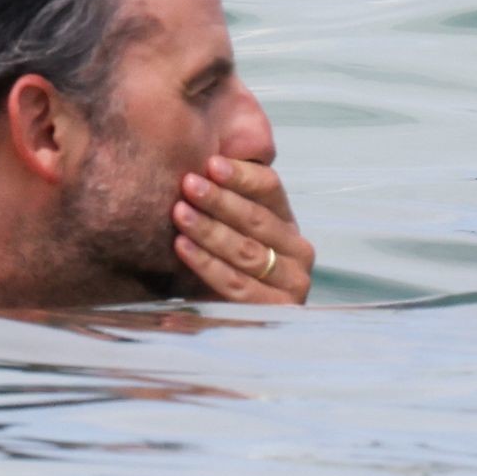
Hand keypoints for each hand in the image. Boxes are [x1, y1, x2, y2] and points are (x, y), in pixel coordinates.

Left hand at [171, 155, 313, 304]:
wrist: (233, 320)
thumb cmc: (221, 263)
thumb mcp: (226, 227)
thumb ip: (221, 194)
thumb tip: (203, 156)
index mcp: (285, 221)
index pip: (270, 188)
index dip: (241, 175)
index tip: (210, 163)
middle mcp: (297, 250)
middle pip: (256, 219)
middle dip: (219, 200)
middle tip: (187, 185)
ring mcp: (292, 283)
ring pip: (246, 251)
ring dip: (210, 231)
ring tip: (179, 214)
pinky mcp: (276, 311)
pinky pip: (236, 285)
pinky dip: (207, 266)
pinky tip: (182, 248)